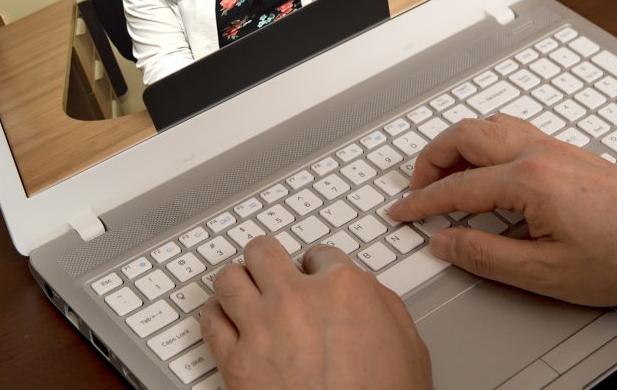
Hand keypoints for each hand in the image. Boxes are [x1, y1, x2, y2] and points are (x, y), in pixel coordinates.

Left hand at [201, 237, 431, 389]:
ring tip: (244, 291)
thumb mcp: (406, 341)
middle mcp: (297, 300)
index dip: (318, 265)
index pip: (319, 253)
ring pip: (228, 279)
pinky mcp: (236, 363)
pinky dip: (216, 316)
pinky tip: (225, 320)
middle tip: (271, 269)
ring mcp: (262, 329)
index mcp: (343, 288)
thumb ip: (379, 303)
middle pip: (263, 252)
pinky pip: (210, 322)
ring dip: (237, 283)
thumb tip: (363, 292)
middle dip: (268, 259)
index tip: (315, 275)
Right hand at [388, 114, 616, 307]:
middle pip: (465, 136)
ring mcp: (556, 147)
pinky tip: (487, 166)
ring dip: (458, 144)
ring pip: (489, 125)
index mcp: (529, 180)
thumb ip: (486, 256)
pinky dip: (484, 142)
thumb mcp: (546, 273)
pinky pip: (512, 130)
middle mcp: (539, 153)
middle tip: (416, 190)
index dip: (421, 202)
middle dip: (431, 160)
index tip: (400, 212)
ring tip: (444, 174)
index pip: (457, 187)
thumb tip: (446, 243)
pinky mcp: (570, 152)